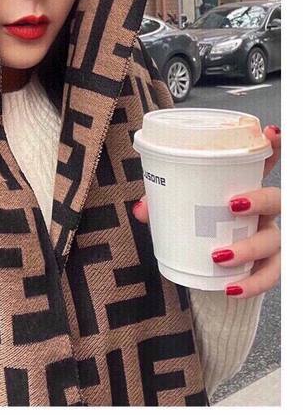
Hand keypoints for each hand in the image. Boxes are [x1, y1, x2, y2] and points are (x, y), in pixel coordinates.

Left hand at [133, 124, 280, 298]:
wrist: (208, 262)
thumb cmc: (196, 221)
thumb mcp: (178, 206)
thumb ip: (161, 202)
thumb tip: (141, 210)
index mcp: (246, 185)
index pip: (264, 162)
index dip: (272, 147)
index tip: (272, 132)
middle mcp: (265, 210)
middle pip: (278, 199)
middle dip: (261, 200)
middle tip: (233, 204)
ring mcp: (270, 236)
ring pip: (276, 240)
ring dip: (250, 248)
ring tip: (220, 256)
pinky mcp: (268, 264)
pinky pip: (271, 275)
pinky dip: (254, 283)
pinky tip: (233, 287)